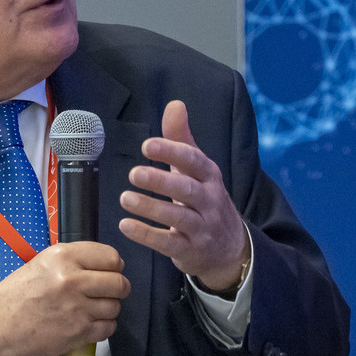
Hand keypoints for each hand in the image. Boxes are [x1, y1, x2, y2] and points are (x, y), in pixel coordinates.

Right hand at [0, 241, 129, 355]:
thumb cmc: (16, 296)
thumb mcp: (41, 263)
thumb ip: (74, 260)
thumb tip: (106, 263)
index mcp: (63, 257)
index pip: (110, 257)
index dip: (114, 265)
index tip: (110, 270)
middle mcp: (72, 280)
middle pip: (118, 282)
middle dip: (117, 288)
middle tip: (108, 291)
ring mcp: (77, 308)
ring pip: (115, 306)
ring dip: (108, 308)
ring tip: (92, 308)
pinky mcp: (78, 332)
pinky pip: (108, 327)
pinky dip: (103, 327)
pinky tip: (88, 323)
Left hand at [118, 100, 250, 292]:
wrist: (230, 248)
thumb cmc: (205, 201)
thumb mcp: (197, 170)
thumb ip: (182, 139)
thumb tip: (175, 104)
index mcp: (210, 177)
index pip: (194, 161)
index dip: (172, 152)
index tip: (147, 145)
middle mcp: (209, 201)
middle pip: (187, 190)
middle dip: (161, 181)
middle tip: (134, 173)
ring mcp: (202, 228)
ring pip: (178, 217)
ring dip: (150, 207)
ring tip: (125, 197)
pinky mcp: (190, 250)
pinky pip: (168, 243)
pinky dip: (146, 234)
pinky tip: (126, 225)